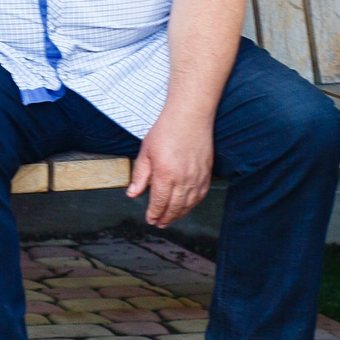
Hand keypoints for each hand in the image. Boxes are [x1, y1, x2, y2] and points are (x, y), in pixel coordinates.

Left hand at [129, 106, 214, 228]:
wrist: (190, 116)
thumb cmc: (166, 130)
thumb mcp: (146, 152)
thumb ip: (140, 176)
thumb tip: (132, 194)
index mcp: (165, 175)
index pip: (159, 203)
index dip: (154, 214)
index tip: (150, 219)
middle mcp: (183, 179)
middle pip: (174, 207)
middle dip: (166, 218)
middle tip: (159, 223)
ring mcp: (197, 177)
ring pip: (188, 204)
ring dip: (179, 214)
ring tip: (170, 218)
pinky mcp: (207, 172)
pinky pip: (200, 195)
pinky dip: (193, 204)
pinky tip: (186, 206)